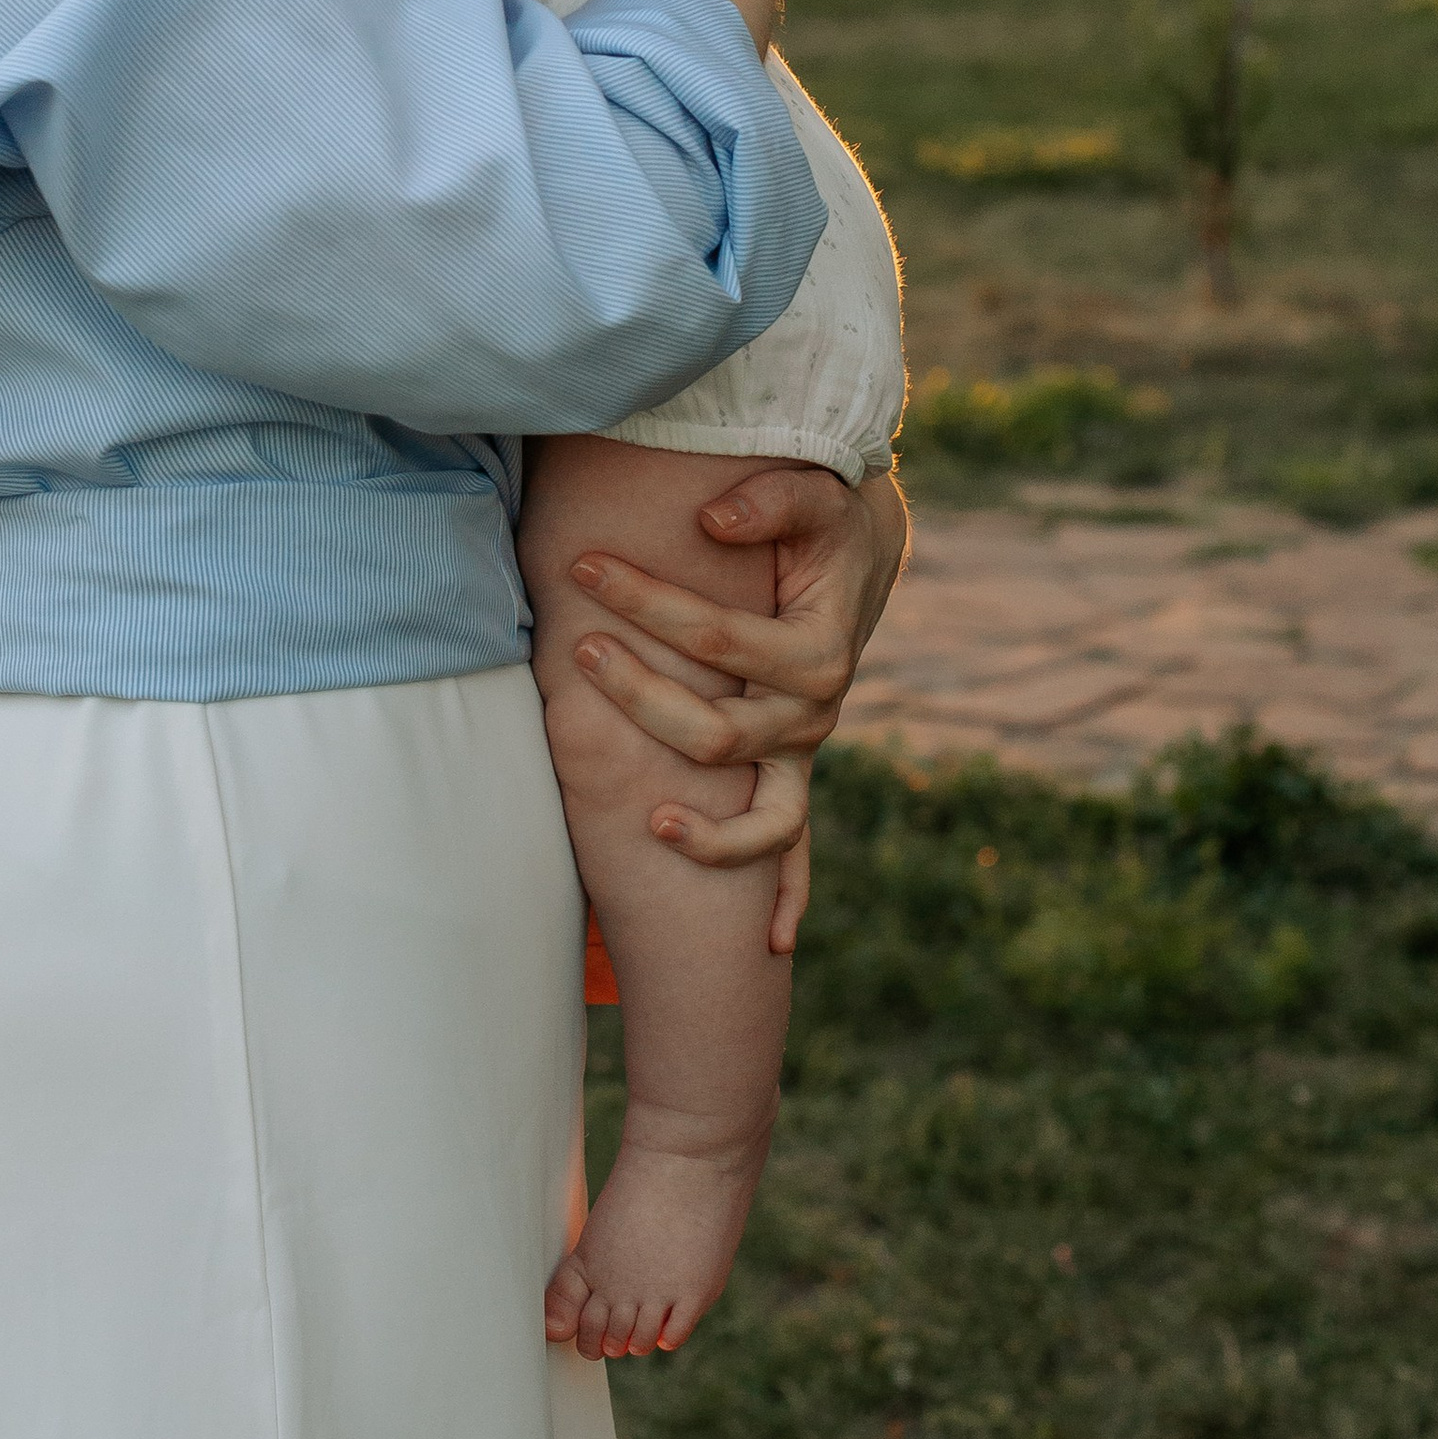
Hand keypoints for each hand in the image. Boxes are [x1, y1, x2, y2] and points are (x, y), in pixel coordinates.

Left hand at [568, 462, 906, 940]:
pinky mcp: (794, 770)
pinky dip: (786, 895)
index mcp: (818, 653)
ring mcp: (805, 753)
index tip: (584, 563)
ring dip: (708, 833)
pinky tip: (767, 944)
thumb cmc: (825, 520)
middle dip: (642, 700)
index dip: (648, 601)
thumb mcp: (811, 494)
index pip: (719, 639)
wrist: (860, 550)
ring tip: (643, 820)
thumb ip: (768, 500)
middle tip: (578, 648)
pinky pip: (794, 848)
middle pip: (720, 735)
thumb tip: (711, 523)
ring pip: (764, 819)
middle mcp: (816, 714)